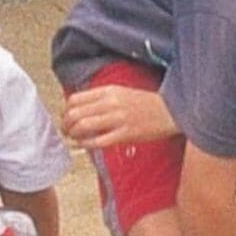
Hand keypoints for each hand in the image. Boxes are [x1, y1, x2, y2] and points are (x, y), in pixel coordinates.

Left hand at [60, 85, 180, 151]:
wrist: (170, 111)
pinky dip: (85, 144)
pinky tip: (83, 145)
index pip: (75, 99)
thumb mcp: (121, 92)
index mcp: (108, 91)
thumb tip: (79, 107)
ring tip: (73, 138)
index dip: (65, 110)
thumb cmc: (145, 103)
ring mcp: (117, 119)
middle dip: (65, 124)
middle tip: (66, 131)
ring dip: (73, 134)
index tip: (66, 117)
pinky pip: (97, 141)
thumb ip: (101, 98)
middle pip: (75, 113)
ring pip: (83, 126)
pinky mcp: (125, 134)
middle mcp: (110, 103)